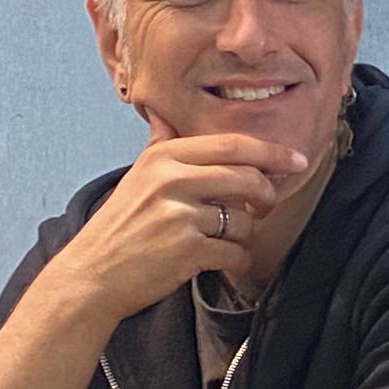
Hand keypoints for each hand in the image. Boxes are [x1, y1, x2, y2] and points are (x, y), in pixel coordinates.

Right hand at [46, 128, 311, 315]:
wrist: (92, 275)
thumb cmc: (119, 229)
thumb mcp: (136, 177)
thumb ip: (159, 146)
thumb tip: (165, 114)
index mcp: (162, 157)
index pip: (231, 144)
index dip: (271, 152)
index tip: (296, 160)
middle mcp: (169, 179)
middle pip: (246, 177)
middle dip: (267, 194)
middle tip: (265, 206)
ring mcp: (177, 214)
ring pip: (243, 218)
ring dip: (243, 234)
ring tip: (220, 239)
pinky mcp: (185, 249)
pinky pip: (235, 251)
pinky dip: (236, 259)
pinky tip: (219, 260)